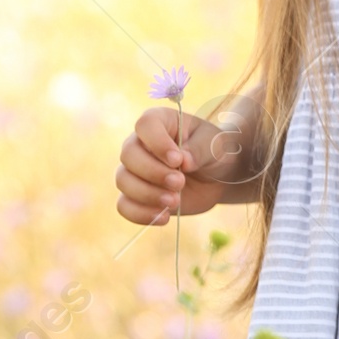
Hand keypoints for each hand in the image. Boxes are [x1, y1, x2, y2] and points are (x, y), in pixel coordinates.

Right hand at [114, 106, 245, 224]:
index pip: (145, 125)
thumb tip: (184, 161)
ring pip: (123, 180)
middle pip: (128, 155)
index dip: (157, 143)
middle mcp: (141, 144)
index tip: (177, 160)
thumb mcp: (215, 145)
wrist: (216, 177)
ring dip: (148, 194)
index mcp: (160, 122)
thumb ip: (200, 149)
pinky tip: (164, 216)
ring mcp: (135, 170)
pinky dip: (141, 214)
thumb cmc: (213, 152)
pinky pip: (124, 205)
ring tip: (175, 201)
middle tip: (180, 183)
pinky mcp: (136, 195)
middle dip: (153, 173)